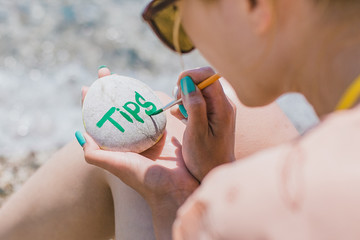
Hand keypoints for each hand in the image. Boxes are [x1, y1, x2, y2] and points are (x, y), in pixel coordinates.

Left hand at [78, 66, 198, 239]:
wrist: (174, 187)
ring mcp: (147, 133)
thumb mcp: (115, 165)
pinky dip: (150, 99)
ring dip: (129, 91)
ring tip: (123, 76)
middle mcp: (130, 137)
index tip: (88, 86)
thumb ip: (94, 154)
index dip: (91, 103)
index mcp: (117, 145)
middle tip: (104, 73)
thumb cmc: (143, 178)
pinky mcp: (164, 130)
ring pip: (136, 107)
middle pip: (117, 108)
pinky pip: (155, 111)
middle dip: (109, 90)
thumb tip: (78, 134)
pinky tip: (147, 88)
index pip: (100, 119)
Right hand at [171, 67, 235, 180]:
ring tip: (180, 115)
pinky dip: (187, 107)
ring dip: (185, 99)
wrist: (212, 174)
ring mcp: (218, 109)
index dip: (190, 76)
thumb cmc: (205, 158)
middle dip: (186, 88)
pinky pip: (198, 102)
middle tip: (178, 105)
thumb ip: (194, 106)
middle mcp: (223, 104)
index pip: (208, 75)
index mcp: (223, 107)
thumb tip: (188, 82)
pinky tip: (183, 119)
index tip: (178, 89)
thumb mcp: (196, 132)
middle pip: (203, 81)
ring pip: (198, 90)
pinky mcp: (212, 115)